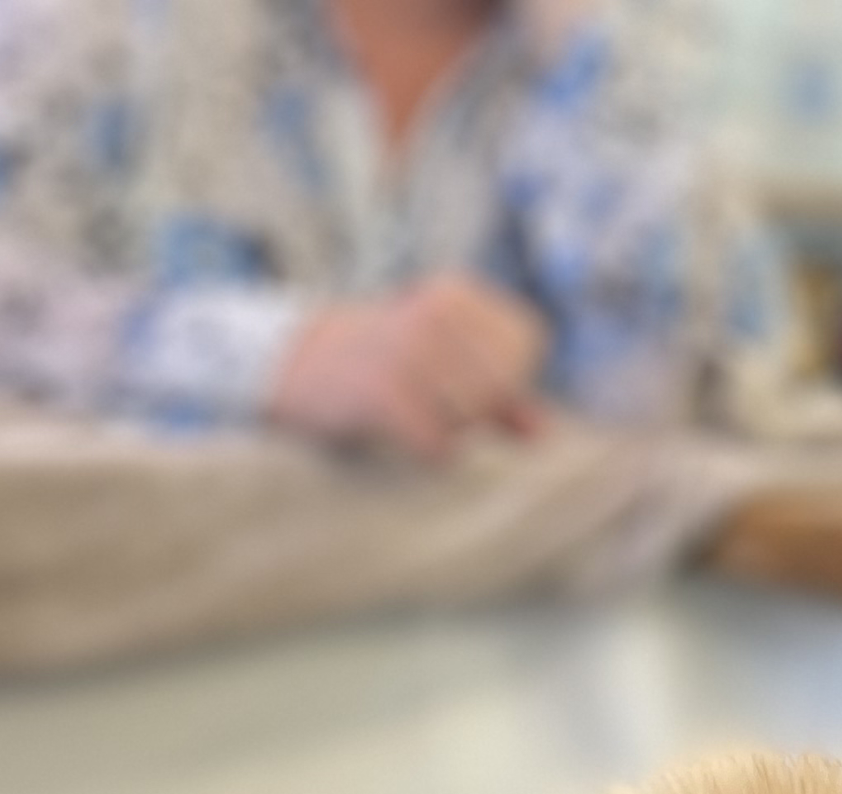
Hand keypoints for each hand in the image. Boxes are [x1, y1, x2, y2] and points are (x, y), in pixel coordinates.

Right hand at [267, 273, 550, 460]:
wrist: (297, 365)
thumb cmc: (376, 366)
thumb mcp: (438, 360)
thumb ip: (495, 394)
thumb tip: (544, 434)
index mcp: (455, 294)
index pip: (526, 344)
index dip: (509, 379)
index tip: (470, 385)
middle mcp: (434, 313)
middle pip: (499, 387)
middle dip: (476, 410)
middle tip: (433, 405)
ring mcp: (407, 350)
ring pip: (470, 415)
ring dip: (449, 430)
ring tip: (415, 413)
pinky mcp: (382, 391)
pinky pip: (436, 443)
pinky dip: (427, 450)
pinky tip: (404, 433)